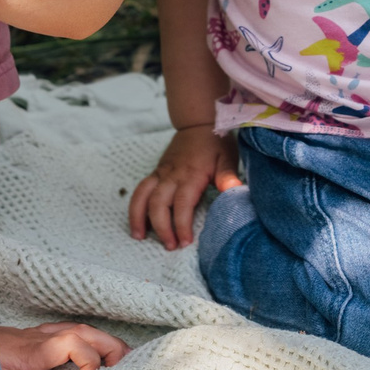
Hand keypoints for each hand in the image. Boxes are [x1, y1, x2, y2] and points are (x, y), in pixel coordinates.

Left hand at [0, 319, 127, 369]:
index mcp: (38, 349)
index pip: (75, 343)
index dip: (89, 360)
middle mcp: (45, 337)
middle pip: (87, 332)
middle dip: (111, 347)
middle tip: (127, 368)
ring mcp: (45, 334)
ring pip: (84, 329)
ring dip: (105, 343)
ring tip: (125, 360)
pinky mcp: (42, 336)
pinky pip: (75, 332)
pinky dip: (92, 341)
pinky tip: (100, 353)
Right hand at [127, 124, 241, 250]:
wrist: (197, 123)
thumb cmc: (215, 142)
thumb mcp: (227, 157)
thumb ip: (227, 176)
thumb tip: (233, 191)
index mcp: (190, 174)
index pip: (182, 204)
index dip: (181, 224)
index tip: (185, 241)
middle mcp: (171, 175)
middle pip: (158, 203)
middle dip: (162, 227)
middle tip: (170, 246)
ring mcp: (161, 173)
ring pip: (143, 196)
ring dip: (139, 217)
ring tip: (139, 237)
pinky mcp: (156, 173)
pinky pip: (140, 190)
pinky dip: (135, 206)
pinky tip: (137, 222)